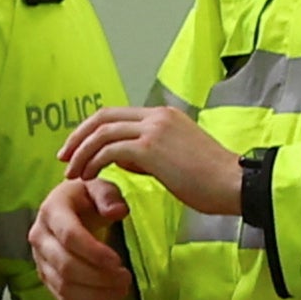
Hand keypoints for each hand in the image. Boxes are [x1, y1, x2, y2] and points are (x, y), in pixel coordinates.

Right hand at [30, 175, 145, 299]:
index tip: (118, 262)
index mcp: (52, 211)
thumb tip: (117, 211)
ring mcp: (39, 259)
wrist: (67, 209)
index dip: (94, 252)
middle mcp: (39, 236)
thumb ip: (108, 196)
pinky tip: (109, 298)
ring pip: (64, 286)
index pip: (69, 236)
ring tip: (122, 289)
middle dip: (99, 277)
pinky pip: (62, 298)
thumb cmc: (86, 199)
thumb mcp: (99, 187)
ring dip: (96, 293)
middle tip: (126, 278)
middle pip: (65, 265)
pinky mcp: (45, 276)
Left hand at [65, 101, 244, 219]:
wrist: (237, 185)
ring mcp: (154, 130)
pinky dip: (93, 163)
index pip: (115, 114)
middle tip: (63, 158)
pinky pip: (109, 151)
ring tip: (72, 174)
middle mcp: (157, 117)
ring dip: (81, 154)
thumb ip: (148, 154)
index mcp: (164, 116)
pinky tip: (89, 177)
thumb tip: (123, 158)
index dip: (90, 130)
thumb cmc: (210, 180)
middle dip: (77, 137)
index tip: (76, 149)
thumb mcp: (176, 159)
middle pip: (102, 117)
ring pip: (101, 134)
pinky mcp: (151, 148)